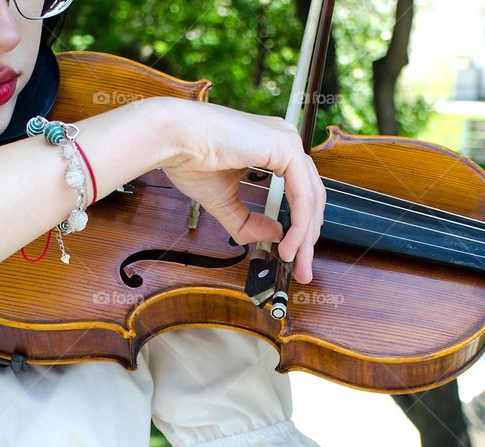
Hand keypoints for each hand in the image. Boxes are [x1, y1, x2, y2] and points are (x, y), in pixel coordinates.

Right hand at [149, 97, 325, 283]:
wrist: (173, 140)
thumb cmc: (190, 159)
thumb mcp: (225, 202)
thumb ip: (250, 222)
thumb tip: (278, 236)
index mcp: (272, 148)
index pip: (299, 192)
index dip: (300, 227)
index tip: (294, 256)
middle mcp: (283, 141)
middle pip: (311, 196)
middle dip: (308, 237)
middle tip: (303, 268)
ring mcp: (287, 141)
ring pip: (311, 198)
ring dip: (305, 236)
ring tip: (296, 261)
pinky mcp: (285, 147)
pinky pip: (302, 195)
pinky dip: (299, 224)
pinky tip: (288, 244)